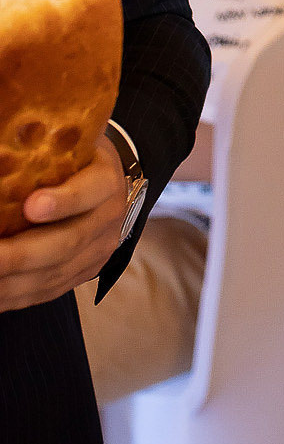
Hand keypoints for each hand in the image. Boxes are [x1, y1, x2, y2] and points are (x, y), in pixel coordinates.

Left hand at [0, 139, 128, 311]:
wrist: (113, 188)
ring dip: (10, 282)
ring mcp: (98, 252)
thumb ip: (43, 153)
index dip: (62, 202)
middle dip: (20, 255)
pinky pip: (48, 292)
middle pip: (66, 242)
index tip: (30, 206)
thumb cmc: (79, 160)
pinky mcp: (84, 274)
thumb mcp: (74, 146)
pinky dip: (14, 297)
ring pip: (54, 274)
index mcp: (105, 181)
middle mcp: (107, 219)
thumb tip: (3, 154)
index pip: (89, 191)